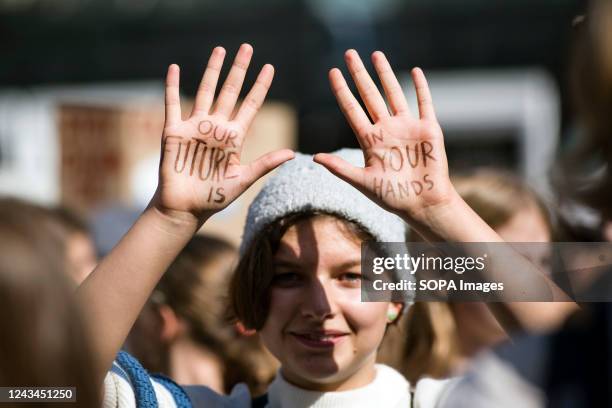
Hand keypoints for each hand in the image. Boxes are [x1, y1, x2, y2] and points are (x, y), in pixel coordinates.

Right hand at [152, 44, 293, 222]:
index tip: (270, 68)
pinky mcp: (174, 132)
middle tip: (247, 47)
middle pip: (230, 91)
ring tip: (220, 49)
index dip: (260, 87)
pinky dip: (172, 86)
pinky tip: (175, 68)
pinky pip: (172, 104)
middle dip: (239, 70)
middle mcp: (216, 127)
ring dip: (212, 71)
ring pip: (205, 91)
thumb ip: (265, 164)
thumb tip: (292, 154)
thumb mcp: (242, 179)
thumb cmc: (214, 197)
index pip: (251, 106)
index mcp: (234, 137)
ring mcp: (195, 127)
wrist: (185, 208)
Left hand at [315, 50, 455, 222]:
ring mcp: (407, 127)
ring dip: (385, 73)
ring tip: (375, 54)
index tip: (332, 73)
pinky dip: (421, 87)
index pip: (352, 109)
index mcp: (370, 140)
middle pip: (370, 95)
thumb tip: (314, 157)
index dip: (342, 91)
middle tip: (349, 54)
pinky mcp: (428, 129)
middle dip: (359, 74)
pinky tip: (415, 71)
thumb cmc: (392, 197)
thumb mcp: (362, 182)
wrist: (422, 203)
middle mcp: (386, 129)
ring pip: (393, 93)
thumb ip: (340, 168)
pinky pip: (424, 103)